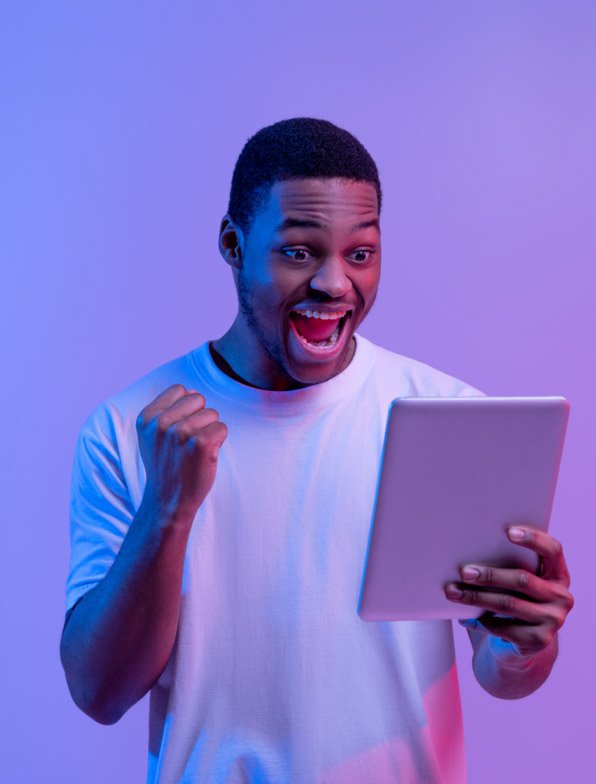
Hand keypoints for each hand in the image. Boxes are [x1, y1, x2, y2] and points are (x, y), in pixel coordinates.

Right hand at [136, 383, 228, 523]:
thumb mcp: (152, 436)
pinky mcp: (200, 444)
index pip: (180, 389)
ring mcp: (180, 433)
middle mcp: (161, 423)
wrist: (168, 500)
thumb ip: (166, 410)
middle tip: (190, 441)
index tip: (180, 429)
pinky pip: (222, 428)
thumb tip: (192, 391)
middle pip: (198, 398)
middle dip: (200, 416)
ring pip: (212, 413)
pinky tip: (207, 455)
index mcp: (147, 417)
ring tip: (197, 449)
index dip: (187, 407)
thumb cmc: (166, 465)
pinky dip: (220, 440)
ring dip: (210, 429)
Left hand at [445, 525, 573, 657]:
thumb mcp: (520, 583)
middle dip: (489, 575)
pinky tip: (464, 618)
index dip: (533, 538)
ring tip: (454, 592)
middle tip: (464, 572)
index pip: (552, 550)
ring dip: (477, 598)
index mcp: (559, 574)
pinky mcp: (540, 641)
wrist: (528, 644)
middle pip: (522, 579)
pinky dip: (481, 622)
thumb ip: (511, 566)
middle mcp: (561, 596)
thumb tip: (469, 548)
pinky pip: (504, 628)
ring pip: (508, 604)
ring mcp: (553, 620)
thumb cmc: (518, 601)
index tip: (508, 531)